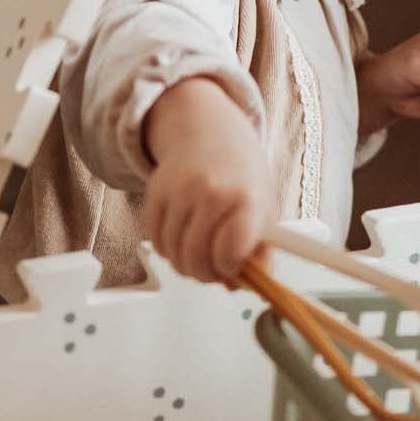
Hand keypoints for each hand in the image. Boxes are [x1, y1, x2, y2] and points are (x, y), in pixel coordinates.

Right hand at [143, 77, 273, 281]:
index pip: (231, 252)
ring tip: (198, 255)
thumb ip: (259, 253)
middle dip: (205, 275)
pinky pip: (155, 238)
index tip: (232, 268)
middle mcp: (212, 192)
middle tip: (212, 272)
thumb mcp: (264, 211)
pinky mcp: (155, 190)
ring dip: (184, 264)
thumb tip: (239, 286)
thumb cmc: (241, 179)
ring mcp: (180, 189)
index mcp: (246, 199)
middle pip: (197, 257)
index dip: (229, 269)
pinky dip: (166, 249)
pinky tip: (181, 239)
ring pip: (173, 252)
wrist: (211, 135)